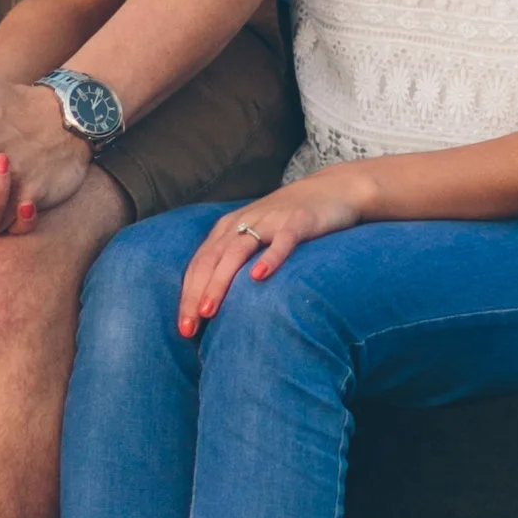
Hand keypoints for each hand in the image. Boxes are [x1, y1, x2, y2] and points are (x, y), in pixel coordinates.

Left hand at [176, 173, 371, 332]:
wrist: (333, 189)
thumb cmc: (288, 222)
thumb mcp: (255, 237)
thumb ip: (237, 261)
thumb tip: (218, 303)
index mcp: (228, 229)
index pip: (200, 264)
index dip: (187, 295)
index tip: (184, 328)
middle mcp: (243, 222)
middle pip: (211, 260)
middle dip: (195, 294)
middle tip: (188, 327)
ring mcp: (269, 221)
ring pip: (237, 252)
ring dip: (220, 282)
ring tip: (209, 310)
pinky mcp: (297, 222)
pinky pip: (281, 241)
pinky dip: (269, 258)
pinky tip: (259, 277)